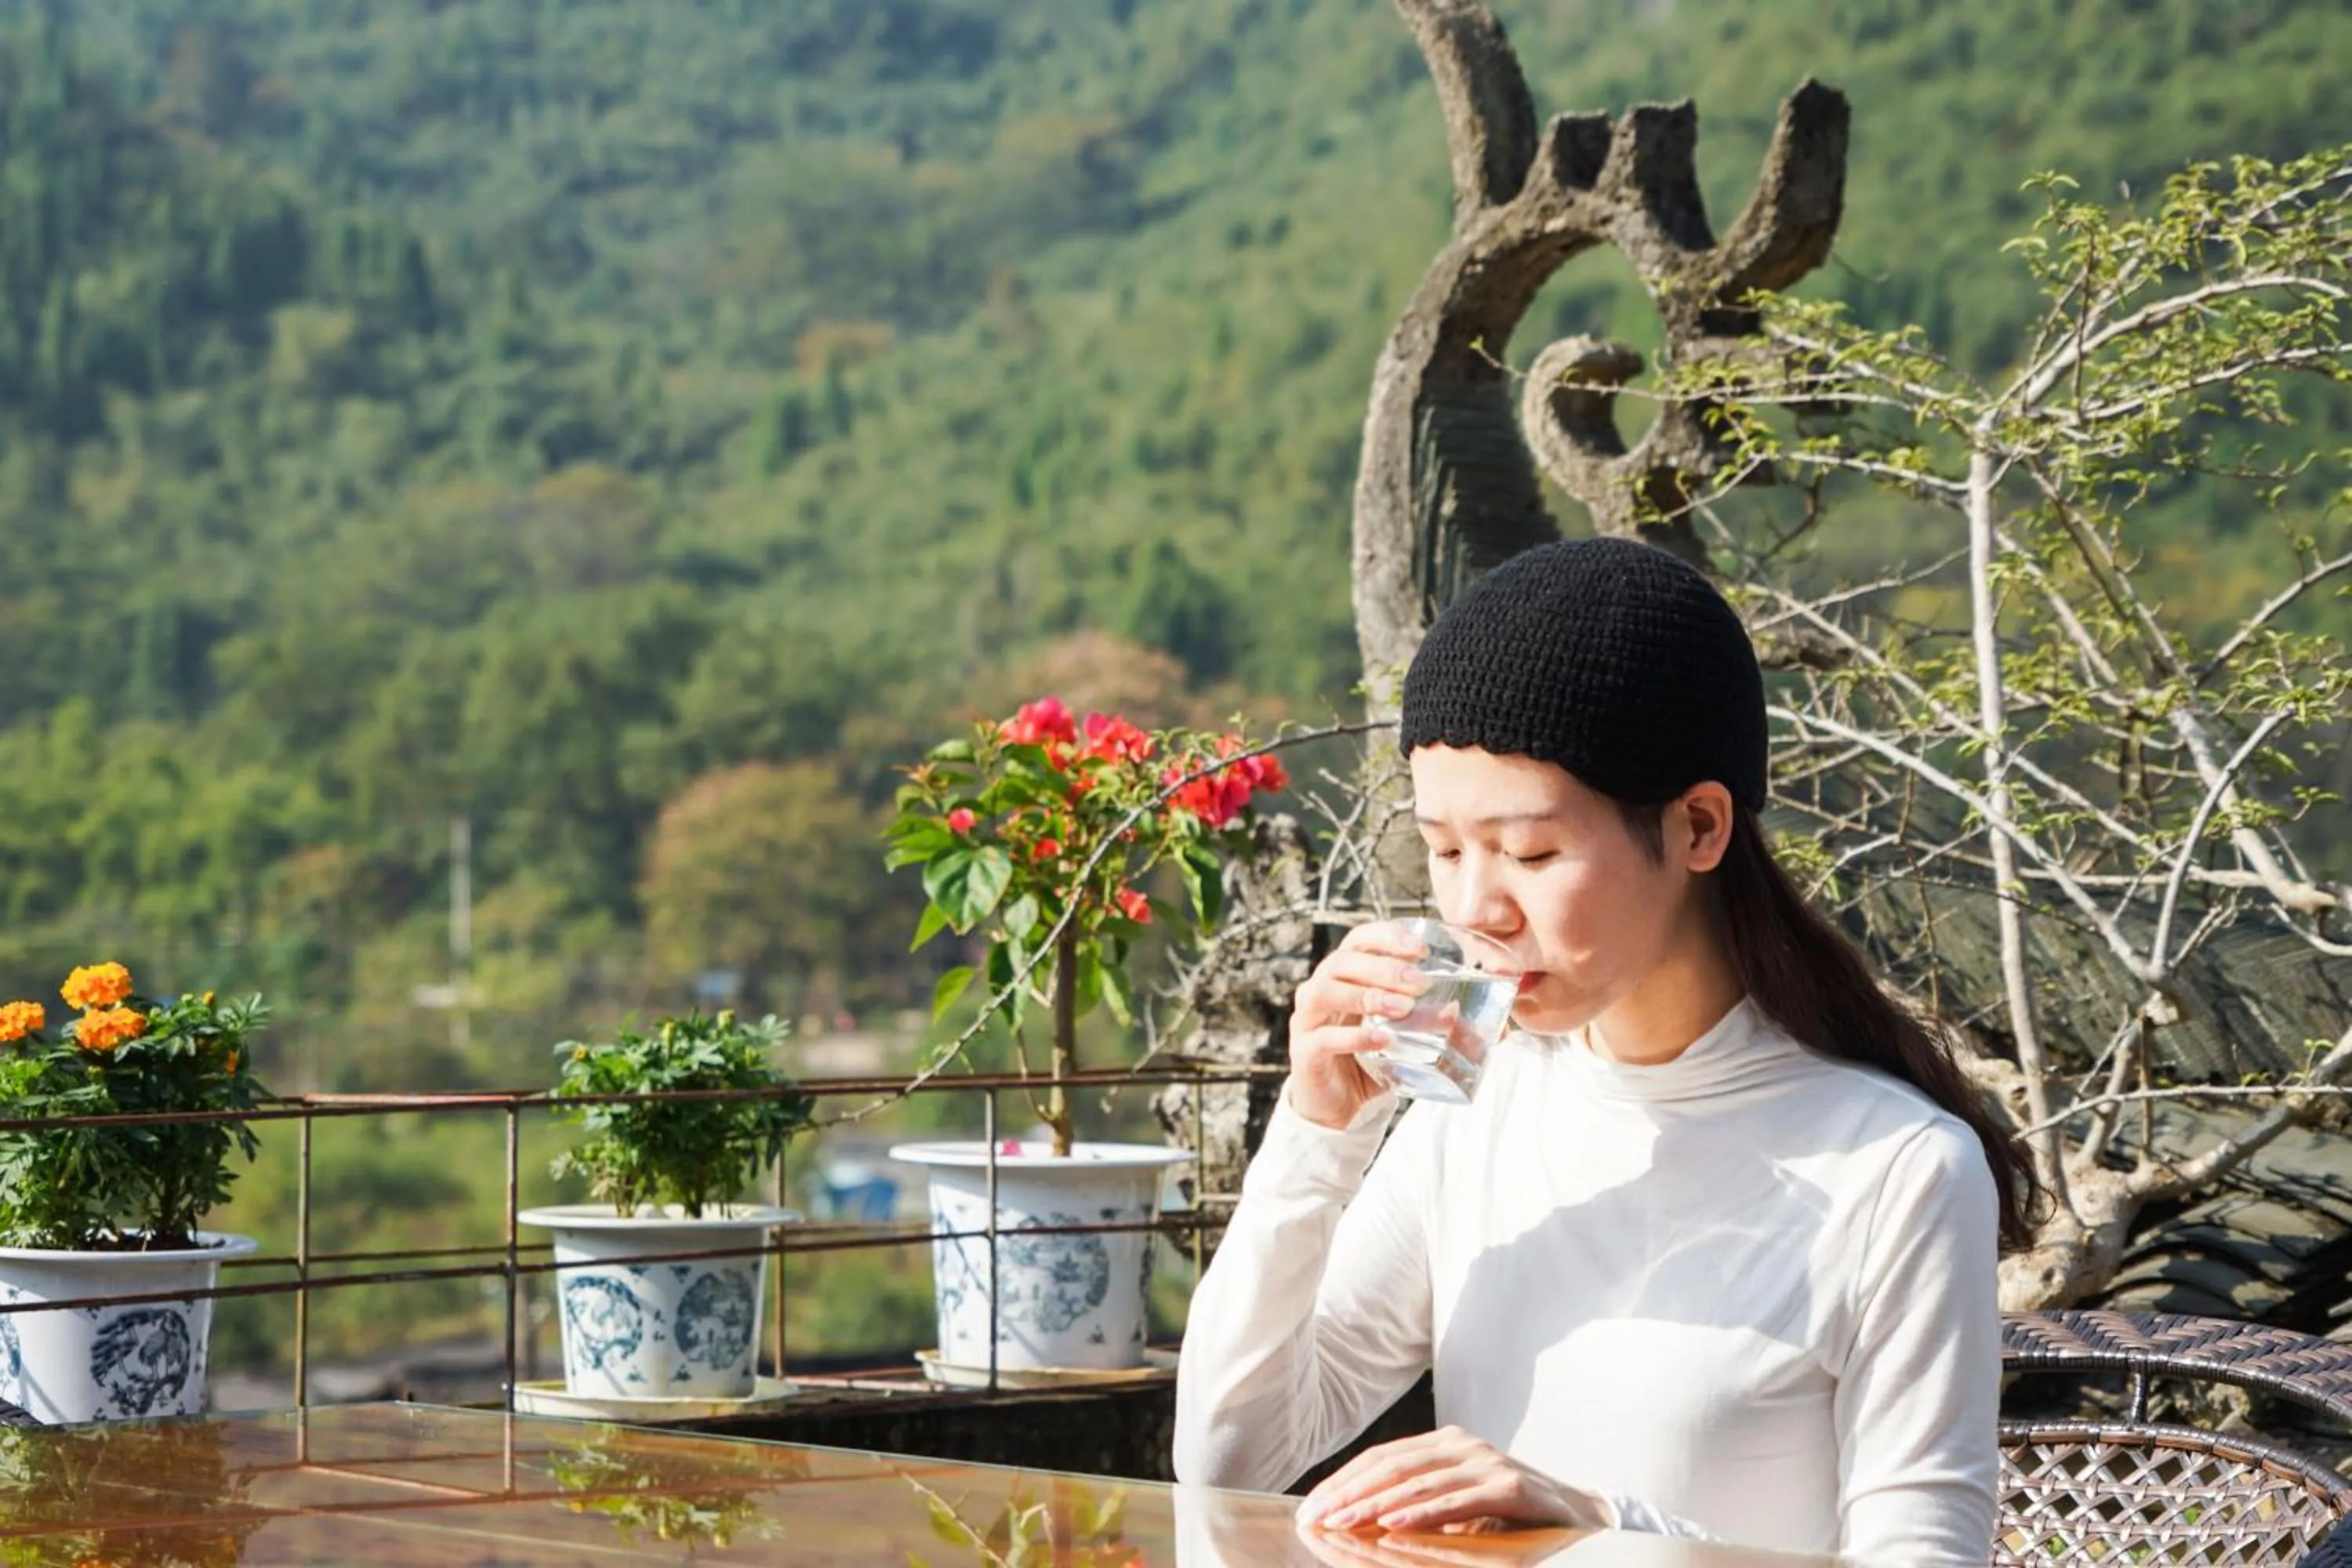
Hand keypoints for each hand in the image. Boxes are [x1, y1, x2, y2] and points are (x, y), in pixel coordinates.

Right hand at [1286, 922, 1431, 1129]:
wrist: (1340, 1106)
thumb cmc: (1369, 1059)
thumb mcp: (1398, 1034)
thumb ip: (1424, 1021)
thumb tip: (1459, 1012)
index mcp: (1342, 975)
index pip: (1358, 939)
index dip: (1387, 937)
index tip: (1421, 950)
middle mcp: (1319, 989)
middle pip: (1342, 961)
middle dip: (1384, 967)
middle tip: (1420, 982)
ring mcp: (1306, 1020)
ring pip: (1325, 991)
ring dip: (1367, 995)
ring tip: (1404, 1008)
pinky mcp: (1303, 1052)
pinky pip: (1323, 1038)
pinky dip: (1355, 1037)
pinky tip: (1383, 1039)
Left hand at [1296, 1427, 1608, 1536]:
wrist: (1574, 1513)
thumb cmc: (1508, 1512)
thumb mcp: (1455, 1503)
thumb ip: (1417, 1503)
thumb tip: (1358, 1518)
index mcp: (1444, 1443)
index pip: (1382, 1457)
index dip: (1344, 1480)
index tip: (1312, 1506)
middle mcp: (1461, 1444)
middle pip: (1392, 1465)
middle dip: (1349, 1492)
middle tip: (1317, 1516)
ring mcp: (1484, 1461)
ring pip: (1418, 1481)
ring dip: (1375, 1504)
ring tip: (1344, 1521)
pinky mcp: (1507, 1485)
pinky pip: (1456, 1500)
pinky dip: (1421, 1513)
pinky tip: (1393, 1526)